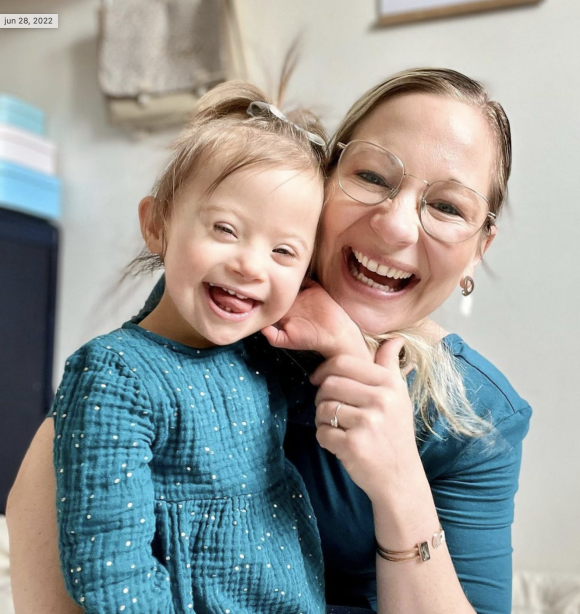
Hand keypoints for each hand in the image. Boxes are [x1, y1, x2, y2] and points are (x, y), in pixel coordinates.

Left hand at [261, 279, 369, 358]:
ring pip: (289, 283)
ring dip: (283, 277)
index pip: (269, 303)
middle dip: (269, 284)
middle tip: (262, 277)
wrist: (334, 334)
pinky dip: (299, 273)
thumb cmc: (311, 339)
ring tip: (275, 270)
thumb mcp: (289, 341)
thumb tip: (260, 328)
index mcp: (283, 313)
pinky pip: (304, 278)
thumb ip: (273, 337)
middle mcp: (291, 303)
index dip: (261, 298)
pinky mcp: (313, 288)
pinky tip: (293, 271)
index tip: (253, 293)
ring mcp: (302, 294)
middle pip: (276, 290)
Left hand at [310, 337, 419, 500]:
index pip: (343, 363)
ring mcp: (368, 422)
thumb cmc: (395, 433)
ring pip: (323, 409)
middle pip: (329, 385)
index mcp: (389, 384)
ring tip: (337, 427)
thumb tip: (395, 339)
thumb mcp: (399, 397)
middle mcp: (381, 400)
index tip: (319, 381)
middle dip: (321, 397)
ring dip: (322, 420)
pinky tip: (339, 444)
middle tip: (329, 409)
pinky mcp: (354, 444)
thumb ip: (390, 366)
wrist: (401, 477)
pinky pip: (322, 433)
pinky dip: (325, 439)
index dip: (323, 371)